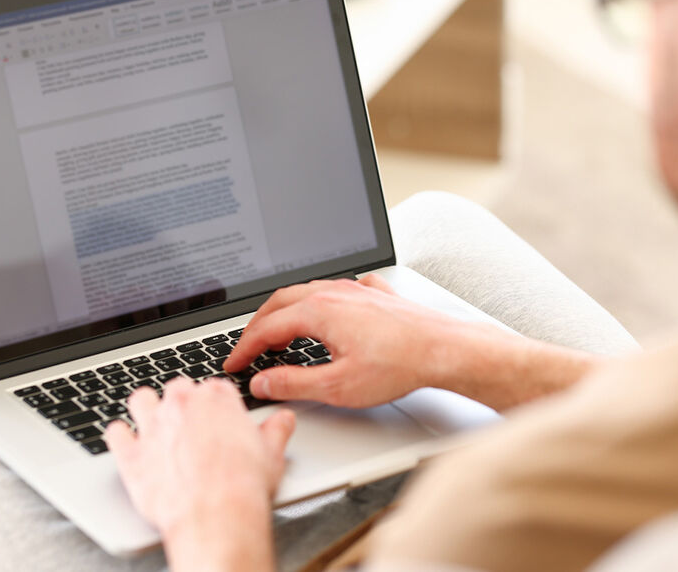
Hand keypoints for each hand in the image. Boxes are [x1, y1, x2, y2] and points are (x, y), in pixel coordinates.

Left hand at [106, 378, 294, 569]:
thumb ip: (275, 431)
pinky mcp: (131, 455)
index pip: (214, 387)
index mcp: (216, 399)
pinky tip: (126, 440)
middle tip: (191, 423)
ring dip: (146, 408)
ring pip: (141, 400)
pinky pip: (116, 433)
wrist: (215, 515)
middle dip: (183, 402)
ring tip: (155, 422)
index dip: (217, 404)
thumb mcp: (272, 454)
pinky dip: (120, 436)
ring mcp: (152, 427)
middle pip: (177, 389)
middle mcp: (181, 405)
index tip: (219, 416)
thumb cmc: (243, 486)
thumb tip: (282, 421)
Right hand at [223, 275, 467, 407]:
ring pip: (307, 292)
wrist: (444, 349)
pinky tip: (325, 313)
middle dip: (258, 326)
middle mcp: (334, 293)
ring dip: (285, 312)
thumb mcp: (338, 386)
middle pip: (280, 302)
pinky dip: (319, 302)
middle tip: (247, 349)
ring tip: (278, 335)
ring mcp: (356, 290)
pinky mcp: (375, 295)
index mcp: (319, 311)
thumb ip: (294, 384)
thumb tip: (263, 383)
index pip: (267, 328)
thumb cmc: (399, 366)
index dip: (244, 348)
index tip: (233, 364)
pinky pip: (337, 290)